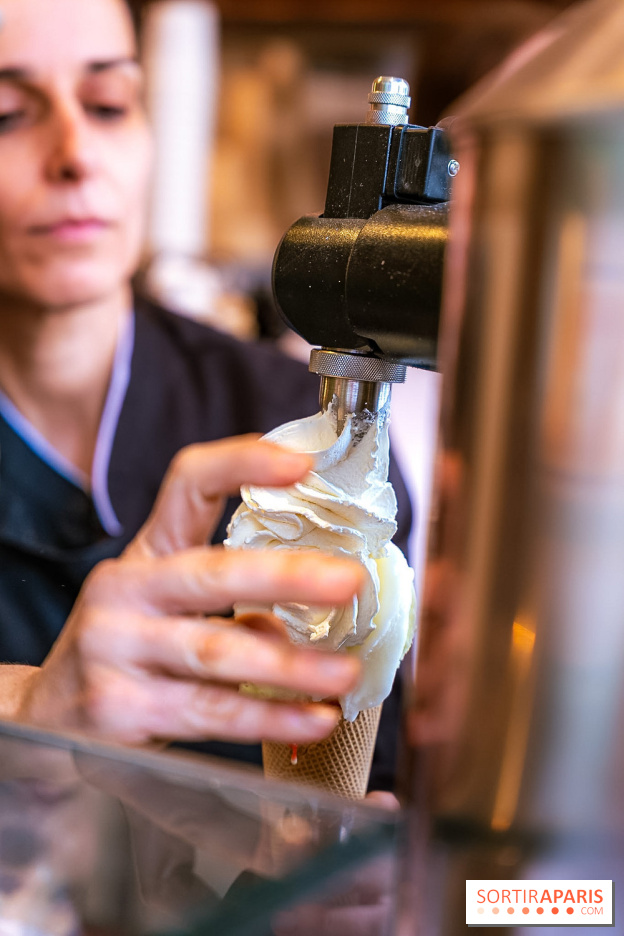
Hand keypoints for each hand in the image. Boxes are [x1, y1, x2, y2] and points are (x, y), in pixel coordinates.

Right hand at [14, 437, 362, 745]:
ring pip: (217, 652)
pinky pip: (211, 713)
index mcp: (147, 551)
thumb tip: (293, 624)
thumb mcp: (166, 609)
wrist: (46, 712)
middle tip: (349, 581)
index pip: (189, 483)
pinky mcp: (119, 709)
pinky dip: (269, 719)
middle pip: (211, 573)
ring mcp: (115, 648)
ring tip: (344, 674)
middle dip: (286, 577)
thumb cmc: (127, 647)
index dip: (244, 464)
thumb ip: (227, 606)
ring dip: (290, 666)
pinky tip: (313, 720)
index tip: (303, 464)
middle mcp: (124, 590)